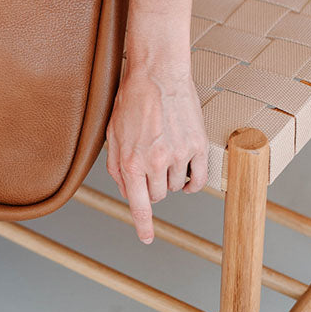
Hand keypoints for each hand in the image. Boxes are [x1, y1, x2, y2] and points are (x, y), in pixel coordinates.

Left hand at [105, 50, 208, 244]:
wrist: (158, 73)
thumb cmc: (131, 99)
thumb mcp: (112, 132)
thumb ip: (117, 164)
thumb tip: (126, 189)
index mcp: (131, 160)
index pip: (138, 204)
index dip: (143, 225)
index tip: (146, 238)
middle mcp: (155, 162)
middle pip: (156, 195)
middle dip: (150, 186)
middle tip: (148, 163)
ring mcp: (179, 155)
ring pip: (176, 187)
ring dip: (169, 178)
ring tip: (163, 152)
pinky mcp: (197, 146)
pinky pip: (198, 178)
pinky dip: (191, 180)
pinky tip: (184, 170)